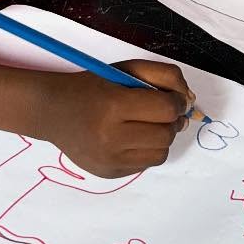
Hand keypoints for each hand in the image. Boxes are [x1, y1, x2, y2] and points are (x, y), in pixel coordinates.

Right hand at [41, 60, 196, 177]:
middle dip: (170, 122)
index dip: (178, 103)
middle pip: (166, 134)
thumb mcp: (126, 70)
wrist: (53, 111)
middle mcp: (111, 137)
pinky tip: (131, 138)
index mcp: (114, 105)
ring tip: (146, 126)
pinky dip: (146, 151)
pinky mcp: (109, 174)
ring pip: (160, 154)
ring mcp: (109, 160)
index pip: (166, 109)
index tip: (174, 99)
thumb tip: (190, 102)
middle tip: (160, 113)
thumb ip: (164, 77)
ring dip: (161, 138)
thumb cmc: (92, 87)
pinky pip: (145, 165)